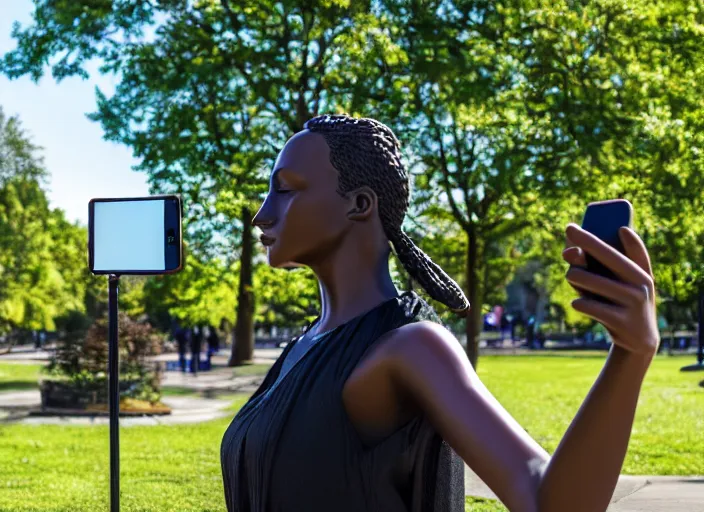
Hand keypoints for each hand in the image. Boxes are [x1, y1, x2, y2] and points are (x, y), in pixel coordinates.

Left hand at [562, 223, 658, 359]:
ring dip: (573, 277)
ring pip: (586, 278)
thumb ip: (594, 265)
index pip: (634, 248)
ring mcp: (632, 304)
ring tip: (574, 279)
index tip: (617, 225)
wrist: (637, 338)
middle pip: (607, 255)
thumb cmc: (620, 301)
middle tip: (569, 228)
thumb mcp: (617, 283)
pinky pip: (585, 303)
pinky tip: (581, 304)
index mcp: (643, 271)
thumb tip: (568, 252)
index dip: (628, 236)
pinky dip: (577, 301)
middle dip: (586, 239)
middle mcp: (641, 284)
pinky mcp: (619, 321)